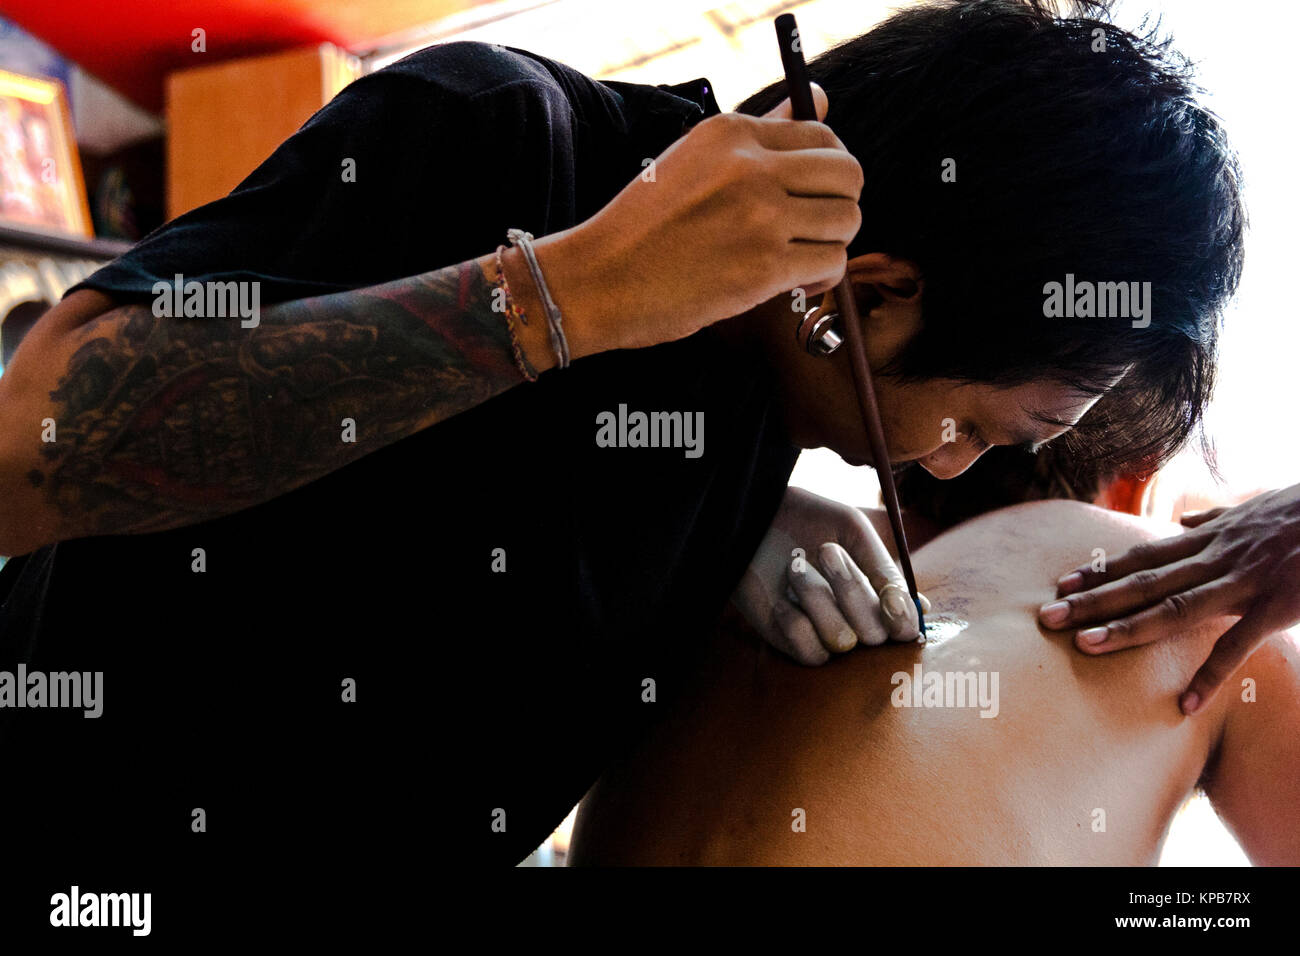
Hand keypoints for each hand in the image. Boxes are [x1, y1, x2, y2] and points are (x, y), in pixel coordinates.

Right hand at [535, 83, 863, 355]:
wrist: (598, 281)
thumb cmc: (641, 228)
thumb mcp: (695, 161)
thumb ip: (762, 133)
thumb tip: (819, 99)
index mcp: (730, 132)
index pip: (821, 135)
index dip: (827, 170)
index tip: (810, 196)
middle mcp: (751, 166)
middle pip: (847, 174)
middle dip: (840, 204)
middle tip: (813, 228)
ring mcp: (761, 216)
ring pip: (846, 220)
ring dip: (832, 243)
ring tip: (800, 258)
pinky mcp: (764, 267)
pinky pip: (831, 263)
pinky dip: (822, 278)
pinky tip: (795, 283)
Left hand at [732, 486, 928, 664]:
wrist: (754, 517)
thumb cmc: (807, 519)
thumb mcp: (852, 530)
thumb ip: (883, 568)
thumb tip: (919, 611)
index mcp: (877, 593)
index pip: (904, 627)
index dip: (902, 619)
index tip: (890, 599)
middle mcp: (854, 619)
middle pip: (874, 633)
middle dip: (851, 590)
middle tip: (826, 550)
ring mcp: (823, 632)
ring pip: (841, 640)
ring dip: (817, 598)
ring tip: (795, 565)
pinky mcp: (792, 642)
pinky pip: (810, 652)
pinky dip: (795, 621)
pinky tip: (780, 597)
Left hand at [1038, 482, 1299, 713]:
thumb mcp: (1252, 508)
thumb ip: (1215, 519)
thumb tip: (1183, 519)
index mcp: (1209, 539)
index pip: (1141, 557)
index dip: (1099, 572)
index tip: (1059, 585)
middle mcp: (1215, 558)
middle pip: (1141, 582)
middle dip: (1092, 600)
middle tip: (1047, 617)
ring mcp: (1244, 582)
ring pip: (1174, 607)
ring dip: (1128, 627)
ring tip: (1087, 647)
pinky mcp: (1279, 605)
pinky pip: (1238, 645)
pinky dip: (1210, 674)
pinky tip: (1184, 704)